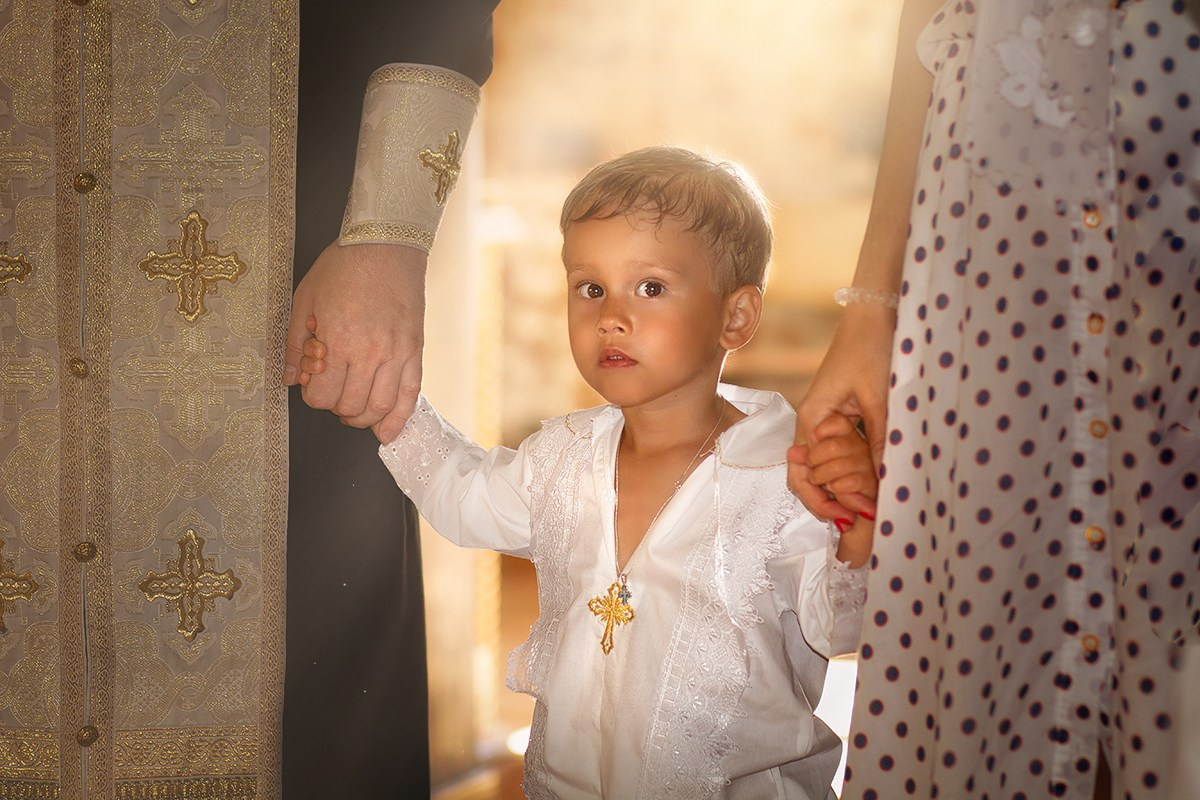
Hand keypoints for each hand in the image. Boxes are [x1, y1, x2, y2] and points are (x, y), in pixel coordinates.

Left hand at [285, 242, 426, 441]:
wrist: (386, 243)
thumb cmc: (343, 266)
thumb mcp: (305, 299)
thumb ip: (294, 343)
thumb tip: (289, 378)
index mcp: (338, 341)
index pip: (322, 396)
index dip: (313, 396)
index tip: (313, 384)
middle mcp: (369, 353)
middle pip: (350, 406)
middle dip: (335, 407)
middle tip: (332, 393)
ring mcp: (396, 354)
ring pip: (379, 407)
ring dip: (363, 418)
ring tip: (354, 412)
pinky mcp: (415, 350)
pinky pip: (410, 395)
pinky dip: (399, 419)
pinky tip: (388, 433)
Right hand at [790, 303, 893, 518]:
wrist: (875, 318)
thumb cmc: (871, 350)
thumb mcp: (879, 398)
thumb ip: (878, 442)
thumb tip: (882, 484)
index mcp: (811, 420)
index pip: (803, 474)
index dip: (824, 501)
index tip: (851, 518)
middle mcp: (812, 425)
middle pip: (810, 476)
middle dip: (832, 501)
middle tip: (864, 518)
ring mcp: (826, 423)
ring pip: (826, 468)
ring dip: (844, 488)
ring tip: (869, 507)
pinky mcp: (842, 419)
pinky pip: (841, 454)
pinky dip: (853, 471)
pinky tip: (871, 484)